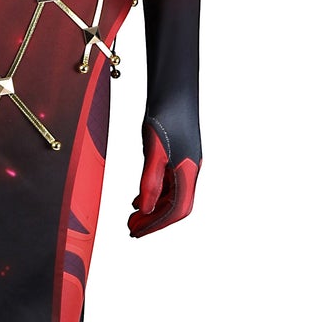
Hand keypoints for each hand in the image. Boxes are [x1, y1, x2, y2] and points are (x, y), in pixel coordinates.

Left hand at [129, 115, 199, 238]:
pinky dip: (155, 195)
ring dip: (153, 209)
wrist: (173, 89)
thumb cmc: (165, 115)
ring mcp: (185, 163)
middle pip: (176, 206)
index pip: (177, 209)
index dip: (157, 225)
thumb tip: (146, 209)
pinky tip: (140, 198)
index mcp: (188, 171)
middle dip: (154, 221)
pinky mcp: (178, 156)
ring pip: (171, 196)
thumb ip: (150, 182)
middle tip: (132, 228)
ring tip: (133, 217)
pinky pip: (168, 184)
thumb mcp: (153, 151)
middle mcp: (190, 170)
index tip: (137, 232)